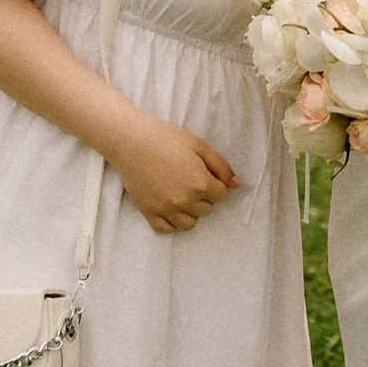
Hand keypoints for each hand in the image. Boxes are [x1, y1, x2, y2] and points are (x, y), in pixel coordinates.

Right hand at [111, 113, 238, 234]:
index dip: (216, 183)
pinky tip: (171, 207)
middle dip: (204, 197)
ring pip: (189, 223)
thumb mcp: (199, 145)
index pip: (221, 195)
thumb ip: (221, 166)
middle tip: (192, 180)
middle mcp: (185, 200)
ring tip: (182, 194)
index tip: (206, 174)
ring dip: (191, 211)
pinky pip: (167, 229)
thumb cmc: (165, 138)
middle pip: (207, 209)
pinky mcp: (148, 212)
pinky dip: (172, 222)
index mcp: (200, 183)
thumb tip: (237, 185)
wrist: (130, 140)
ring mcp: (166, 209)